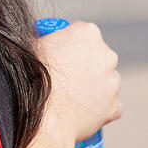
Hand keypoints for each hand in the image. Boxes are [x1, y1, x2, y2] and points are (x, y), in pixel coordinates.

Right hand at [35, 20, 121, 145]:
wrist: (42, 115)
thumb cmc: (33, 77)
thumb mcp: (33, 46)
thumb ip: (44, 38)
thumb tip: (39, 38)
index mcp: (88, 32)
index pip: (82, 33)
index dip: (69, 44)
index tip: (60, 54)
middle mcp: (106, 54)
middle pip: (98, 56)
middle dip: (85, 65)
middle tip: (66, 76)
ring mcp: (113, 82)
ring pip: (106, 81)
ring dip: (94, 87)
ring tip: (71, 96)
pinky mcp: (114, 106)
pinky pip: (109, 106)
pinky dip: (99, 108)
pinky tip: (82, 111)